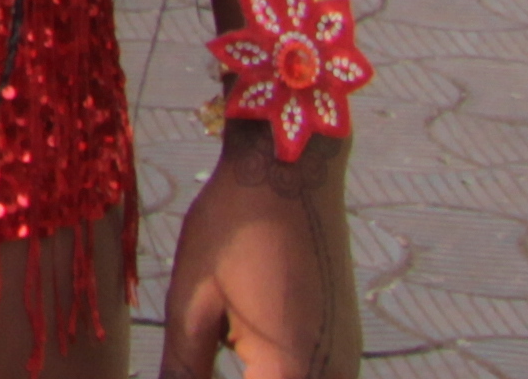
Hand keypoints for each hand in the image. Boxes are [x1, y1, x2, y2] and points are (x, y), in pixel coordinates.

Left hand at [157, 131, 355, 376]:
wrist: (290, 169)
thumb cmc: (233, 225)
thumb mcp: (192, 299)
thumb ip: (184, 365)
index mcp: (293, 369)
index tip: (184, 370)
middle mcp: (332, 373)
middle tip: (195, 353)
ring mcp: (343, 360)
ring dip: (257, 377)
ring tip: (217, 335)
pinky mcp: (342, 344)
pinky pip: (310, 376)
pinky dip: (270, 373)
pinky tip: (242, 349)